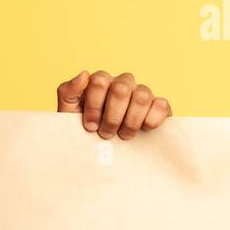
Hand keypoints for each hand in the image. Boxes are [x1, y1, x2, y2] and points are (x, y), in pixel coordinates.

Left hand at [56, 70, 171, 138]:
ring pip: (142, 96)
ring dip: (131, 121)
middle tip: (106, 134)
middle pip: (121, 89)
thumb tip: (84, 74)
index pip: (100, 81)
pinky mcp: (159, 107)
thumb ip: (68, 92)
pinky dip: (152, 119)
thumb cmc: (84, 132)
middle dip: (112, 117)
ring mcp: (142, 93)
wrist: (102, 155)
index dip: (94, 106)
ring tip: (124, 135)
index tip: (90, 126)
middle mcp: (122, 84)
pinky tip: (144, 129)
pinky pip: (162, 104)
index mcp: (100, 82)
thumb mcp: (68, 114)